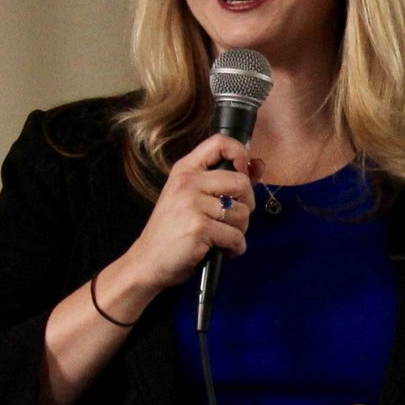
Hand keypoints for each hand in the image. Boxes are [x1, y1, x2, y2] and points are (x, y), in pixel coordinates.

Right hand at [122, 133, 256, 297]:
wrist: (146, 262)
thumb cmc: (173, 231)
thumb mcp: (192, 199)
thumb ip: (224, 182)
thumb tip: (258, 165)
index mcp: (185, 171)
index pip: (218, 142)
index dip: (240, 153)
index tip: (244, 172)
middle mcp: (187, 183)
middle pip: (241, 182)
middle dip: (246, 205)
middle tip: (232, 220)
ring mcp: (192, 205)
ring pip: (242, 213)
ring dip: (239, 231)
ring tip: (221, 237)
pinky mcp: (199, 229)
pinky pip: (236, 237)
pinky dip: (235, 248)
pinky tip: (222, 251)